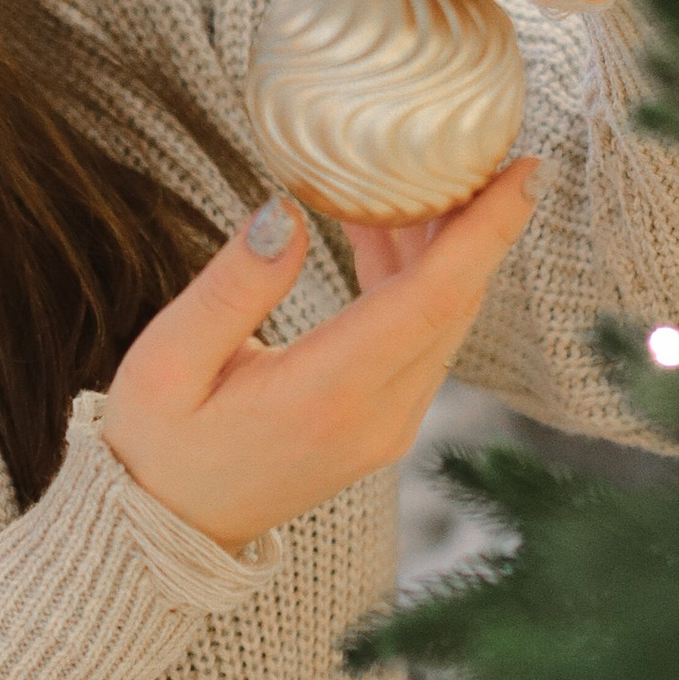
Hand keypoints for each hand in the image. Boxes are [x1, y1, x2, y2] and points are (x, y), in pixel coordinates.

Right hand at [99, 168, 541, 551]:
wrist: (165, 533)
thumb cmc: (154, 444)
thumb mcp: (166, 360)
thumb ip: (231, 287)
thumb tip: (284, 210)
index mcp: (326, 397)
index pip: (431, 302)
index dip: (485, 232)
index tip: (523, 171)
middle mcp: (376, 417)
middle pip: (453, 305)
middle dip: (477, 222)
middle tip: (477, 146)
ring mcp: (386, 427)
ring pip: (443, 321)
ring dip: (446, 247)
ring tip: (428, 172)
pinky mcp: (381, 424)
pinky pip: (419, 339)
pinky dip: (417, 278)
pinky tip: (385, 227)